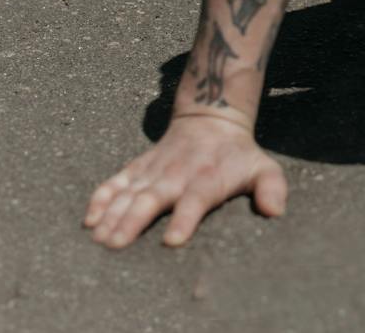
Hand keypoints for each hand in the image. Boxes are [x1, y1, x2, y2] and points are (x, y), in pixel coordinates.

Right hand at [83, 114, 287, 249]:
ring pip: (129, 192)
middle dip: (133, 221)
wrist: (211, 119)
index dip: (185, 218)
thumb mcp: (263, 166)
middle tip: (116, 244)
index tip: (173, 240)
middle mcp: (176, 174)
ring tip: (98, 238)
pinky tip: (89, 218)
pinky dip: (101, 198)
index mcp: (207, 177)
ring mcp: (154, 170)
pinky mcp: (138, 168)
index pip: (196, 199)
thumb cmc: (238, 155)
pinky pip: (115, 182)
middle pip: (152, 198)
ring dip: (112, 214)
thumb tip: (275, 211)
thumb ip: (272, 187)